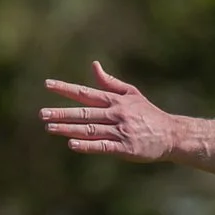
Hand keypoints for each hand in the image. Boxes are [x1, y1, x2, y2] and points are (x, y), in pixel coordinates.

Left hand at [40, 62, 178, 160]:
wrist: (171, 134)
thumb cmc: (148, 114)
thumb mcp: (131, 94)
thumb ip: (110, 82)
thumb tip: (94, 66)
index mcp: (115, 100)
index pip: (85, 93)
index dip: (66, 89)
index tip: (47, 84)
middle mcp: (116, 114)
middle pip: (84, 113)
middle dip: (62, 112)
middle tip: (42, 113)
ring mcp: (120, 131)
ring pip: (90, 129)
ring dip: (68, 128)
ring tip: (49, 127)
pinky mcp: (125, 148)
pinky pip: (102, 146)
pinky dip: (87, 146)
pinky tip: (72, 144)